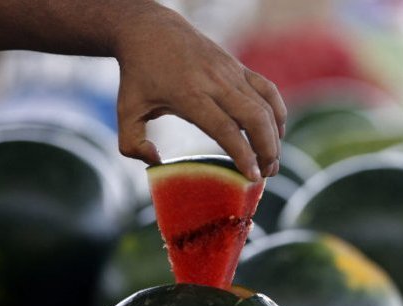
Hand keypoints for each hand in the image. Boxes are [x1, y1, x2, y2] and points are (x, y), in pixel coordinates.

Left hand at [113, 2, 285, 180]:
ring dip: (275, 136)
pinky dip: (278, 111)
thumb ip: (132, 145)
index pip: (225, 129)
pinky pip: (268, 90)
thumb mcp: (125, 111)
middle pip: (254, 118)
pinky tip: (277, 132)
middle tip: (267, 175)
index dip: (243, 154)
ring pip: (265, 106)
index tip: (252, 177)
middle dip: (267, 150)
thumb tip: (157, 162)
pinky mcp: (238, 66)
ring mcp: (230, 72)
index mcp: (189, 95)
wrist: (150, 30)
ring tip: (273, 161)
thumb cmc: (137, 75)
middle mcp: (215, 82)